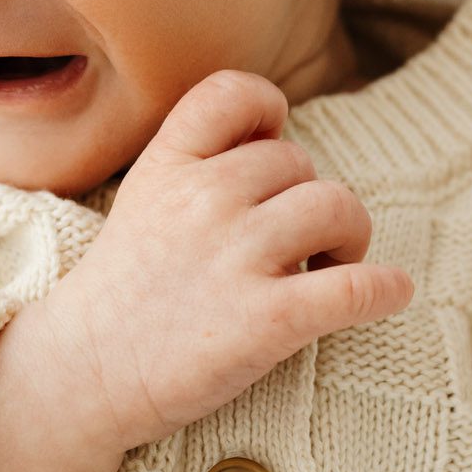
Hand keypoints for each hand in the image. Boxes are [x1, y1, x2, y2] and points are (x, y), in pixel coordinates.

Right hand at [42, 69, 416, 454]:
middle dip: (305, 198)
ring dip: (349, 236)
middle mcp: (203, 200)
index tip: (271, 145)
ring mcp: (235, 258)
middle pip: (299, 161)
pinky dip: (385, 288)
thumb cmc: (122, 296)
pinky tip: (389, 292)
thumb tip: (276, 144)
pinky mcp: (266, 320)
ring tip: (327, 266)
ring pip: (338, 206)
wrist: (83, 378)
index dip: (267, 110)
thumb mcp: (141, 202)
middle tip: (293, 243)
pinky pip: (355, 288)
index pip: (234, 93)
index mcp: (168, 166)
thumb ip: (197, 166)